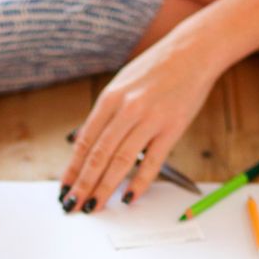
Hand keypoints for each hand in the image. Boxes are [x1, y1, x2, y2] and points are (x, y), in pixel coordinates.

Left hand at [60, 29, 220, 212]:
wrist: (193, 51)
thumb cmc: (156, 69)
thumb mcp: (122, 84)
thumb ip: (106, 114)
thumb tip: (87, 145)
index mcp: (109, 98)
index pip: (84, 142)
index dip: (72, 169)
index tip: (64, 188)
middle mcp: (126, 109)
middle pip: (98, 155)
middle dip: (83, 185)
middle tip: (73, 205)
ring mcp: (150, 119)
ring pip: (121, 161)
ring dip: (104, 188)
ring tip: (94, 207)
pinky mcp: (172, 127)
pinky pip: (152, 161)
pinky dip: (139, 182)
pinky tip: (128, 197)